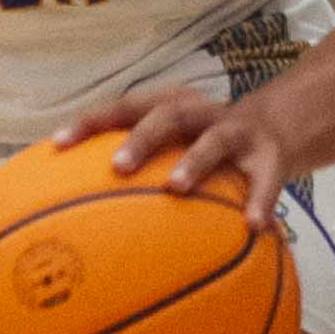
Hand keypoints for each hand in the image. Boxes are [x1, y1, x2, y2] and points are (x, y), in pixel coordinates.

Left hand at [55, 85, 292, 229]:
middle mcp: (200, 113)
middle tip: (118, 167)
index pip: (124, 107)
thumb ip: (135, 166)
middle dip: (141, 137)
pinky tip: (253, 226)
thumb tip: (74, 211)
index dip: (92, 121)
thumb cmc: (201, 144)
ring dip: (194, 161)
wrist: (276, 128)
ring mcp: (236, 131)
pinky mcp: (270, 155)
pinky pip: (266, 180)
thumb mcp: (172, 143)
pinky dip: (260, 201)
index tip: (58, 144)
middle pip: (166, 115)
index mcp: (169, 107)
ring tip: (177, 188)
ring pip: (214, 140)